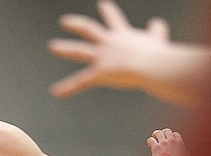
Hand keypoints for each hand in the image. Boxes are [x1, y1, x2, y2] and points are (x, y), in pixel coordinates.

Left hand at [48, 0, 169, 97]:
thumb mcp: (158, 38)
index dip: (107, 11)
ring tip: (52, 46)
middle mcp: (109, 43)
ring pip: (78, 50)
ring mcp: (102, 57)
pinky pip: (80, 82)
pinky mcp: (99, 73)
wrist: (151, 64)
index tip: (101, 4)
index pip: (113, 19)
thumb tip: (157, 22)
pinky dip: (67, 88)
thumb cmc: (157, 55)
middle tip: (64, 21)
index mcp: (122, 35)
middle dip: (75, 24)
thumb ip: (157, 30)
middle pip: (88, 29)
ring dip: (64, 48)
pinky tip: (56, 92)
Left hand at [147, 129, 190, 155]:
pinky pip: (151, 140)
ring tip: (153, 137)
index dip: (171, 136)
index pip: (175, 134)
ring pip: (158, 133)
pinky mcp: (156, 148)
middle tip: (160, 135)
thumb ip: (184, 153)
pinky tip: (149, 143)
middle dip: (163, 133)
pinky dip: (150, 140)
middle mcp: (171, 141)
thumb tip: (183, 153)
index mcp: (179, 142)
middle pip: (167, 131)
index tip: (169, 138)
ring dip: (155, 134)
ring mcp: (163, 143)